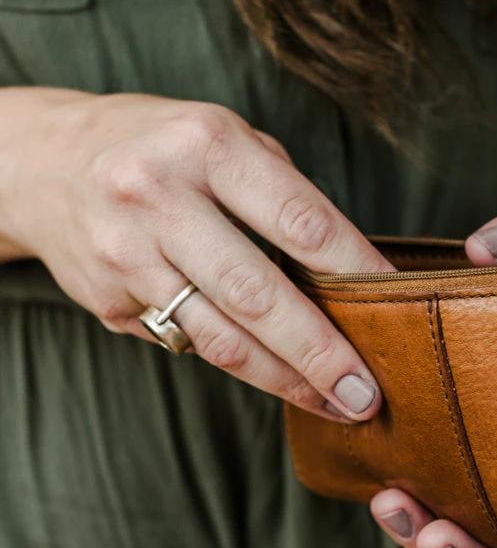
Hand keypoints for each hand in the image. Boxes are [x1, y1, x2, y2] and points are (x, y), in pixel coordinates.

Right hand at [0, 89, 392, 420]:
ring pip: (221, 336)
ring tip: (336, 404)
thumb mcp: (227, 143)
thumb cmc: (164, 150)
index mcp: (208, 146)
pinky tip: (280, 380)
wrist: (45, 163)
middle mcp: (159, 197)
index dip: (357, 271)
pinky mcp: (109, 300)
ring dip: (286, 380)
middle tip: (368, 394)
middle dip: (320, 352)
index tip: (400, 308)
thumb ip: (286, 199)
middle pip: (258, 293)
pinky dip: (244, 367)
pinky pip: (191, 343)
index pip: (301, 221)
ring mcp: (127, 253)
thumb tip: (358, 274)